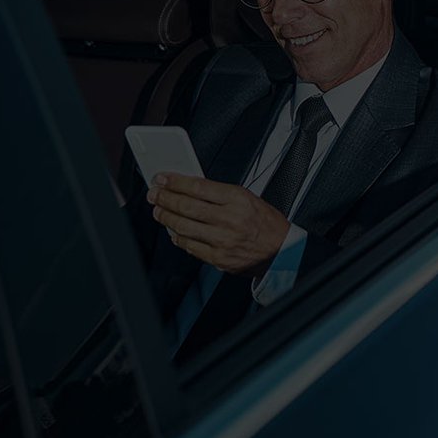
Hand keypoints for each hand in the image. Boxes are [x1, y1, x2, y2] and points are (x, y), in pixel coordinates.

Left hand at [147, 174, 289, 273]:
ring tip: (159, 212)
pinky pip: (190, 247)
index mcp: (239, 200)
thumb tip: (191, 188)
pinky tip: (174, 232)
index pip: (199, 187)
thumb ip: (220, 193)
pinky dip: (178, 238)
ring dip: (166, 218)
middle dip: (165, 199)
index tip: (163, 179)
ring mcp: (223, 240)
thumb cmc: (267, 224)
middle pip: (187, 206)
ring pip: (184, 227)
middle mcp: (230, 219)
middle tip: (155, 194)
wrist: (283, 251)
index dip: (176, 182)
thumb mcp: (249, 198)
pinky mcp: (219, 258)